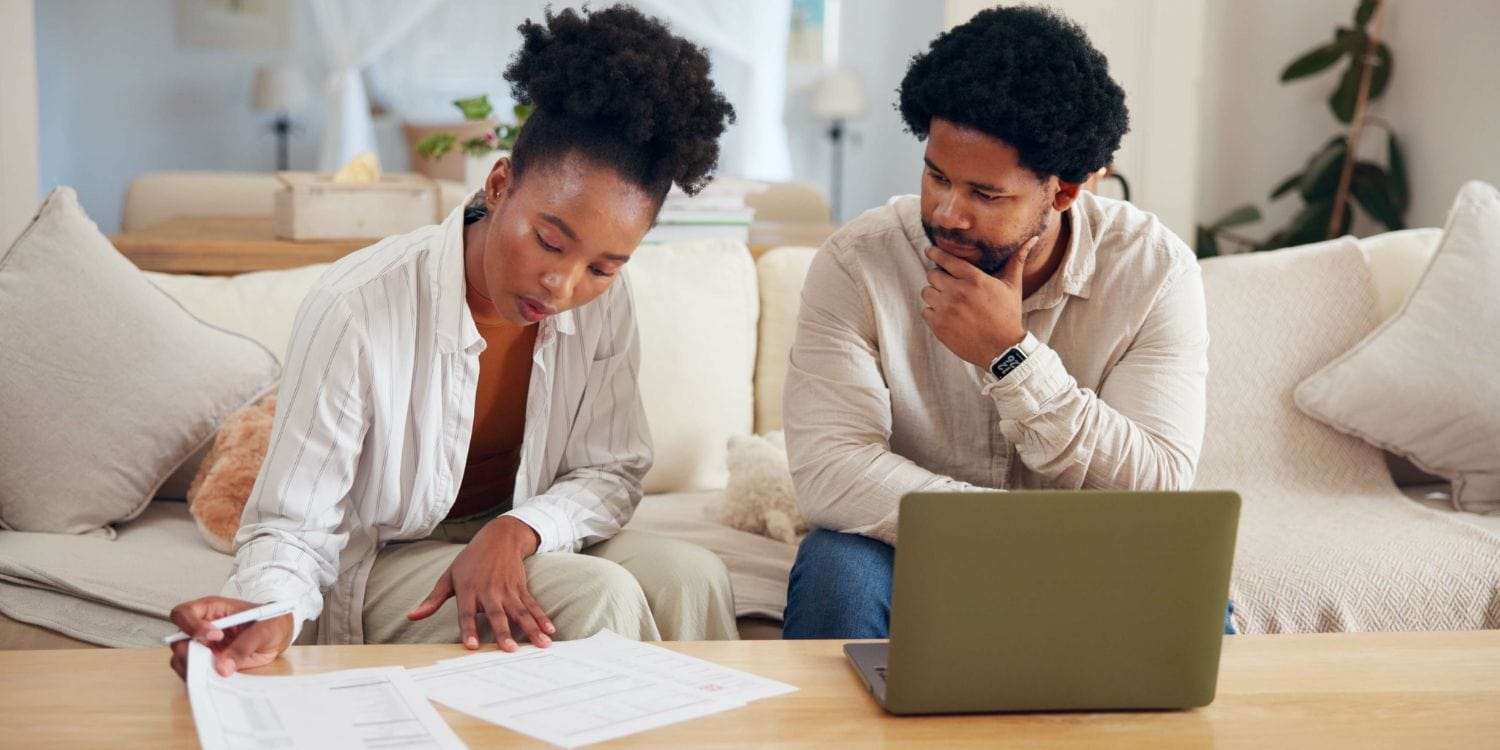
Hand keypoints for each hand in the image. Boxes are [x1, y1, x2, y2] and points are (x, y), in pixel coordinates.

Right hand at [168, 596, 292, 679]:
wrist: (279, 635)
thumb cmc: (270, 622)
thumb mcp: (263, 630)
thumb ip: (243, 646)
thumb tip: (223, 667)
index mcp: (212, 610)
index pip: (184, 613)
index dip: (192, 625)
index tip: (215, 636)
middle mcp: (202, 628)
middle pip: (178, 639)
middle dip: (187, 652)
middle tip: (206, 660)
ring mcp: (204, 647)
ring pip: (181, 659)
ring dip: (192, 668)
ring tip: (212, 671)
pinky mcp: (209, 663)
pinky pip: (195, 673)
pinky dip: (200, 678)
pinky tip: (214, 678)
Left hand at [407, 515, 555, 651]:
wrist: (499, 537)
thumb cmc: (470, 561)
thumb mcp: (449, 577)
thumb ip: (433, 599)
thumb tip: (412, 616)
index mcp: (468, 590)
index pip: (467, 613)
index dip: (469, 629)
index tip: (472, 646)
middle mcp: (489, 590)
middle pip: (497, 614)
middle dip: (504, 632)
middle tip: (511, 650)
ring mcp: (508, 589)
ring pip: (520, 612)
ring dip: (532, 629)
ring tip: (542, 644)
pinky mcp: (521, 587)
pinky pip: (532, 605)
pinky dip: (541, 618)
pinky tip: (550, 630)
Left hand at [920, 236, 1038, 367]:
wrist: (1002, 349)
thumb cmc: (1008, 315)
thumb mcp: (1013, 287)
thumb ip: (1016, 261)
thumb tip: (1032, 238)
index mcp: (974, 279)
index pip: (945, 258)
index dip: (935, 253)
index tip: (930, 250)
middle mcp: (957, 292)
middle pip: (932, 274)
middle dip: (938, 277)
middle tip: (947, 283)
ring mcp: (946, 309)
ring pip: (926, 292)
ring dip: (934, 294)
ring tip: (947, 300)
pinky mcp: (938, 326)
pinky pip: (925, 311)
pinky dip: (933, 312)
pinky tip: (946, 315)